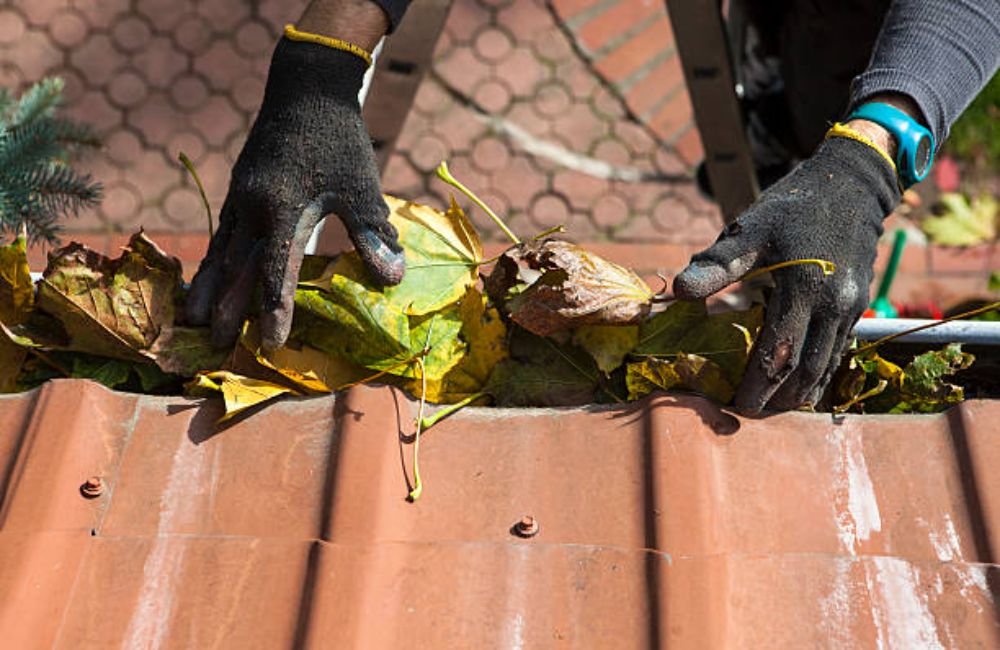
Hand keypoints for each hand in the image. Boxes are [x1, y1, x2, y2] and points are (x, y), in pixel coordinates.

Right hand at [186, 37, 404, 350]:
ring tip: (191, 319)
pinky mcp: (238, 191)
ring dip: (208, 287)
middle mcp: (251, 208)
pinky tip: (209, 276)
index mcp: (281, 209)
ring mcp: (239, 198)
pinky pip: (221, 235)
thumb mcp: (361, 188)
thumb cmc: (339, 140)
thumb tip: (392, 280)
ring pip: (220, 252)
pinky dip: (213, 261)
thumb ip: (372, 234)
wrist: (306, 89)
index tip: (271, 344)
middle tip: (213, 346)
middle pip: (236, 269)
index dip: (273, 311)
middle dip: (225, 308)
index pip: (275, 272)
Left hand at [673, 136, 900, 411]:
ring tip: (771, 409)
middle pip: (805, 370)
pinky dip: (818, 374)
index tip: (734, 405)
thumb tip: (678, 291)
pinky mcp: (857, 306)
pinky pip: (838, 352)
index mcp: (803, 287)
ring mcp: (850, 308)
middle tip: (747, 415)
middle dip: (777, 399)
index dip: (756, 385)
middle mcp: (833, 304)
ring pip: (826, 366)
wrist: (851, 185)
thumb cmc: (792, 207)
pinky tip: (799, 386)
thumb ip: (717, 265)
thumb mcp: (750, 228)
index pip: (778, 353)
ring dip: (799, 393)